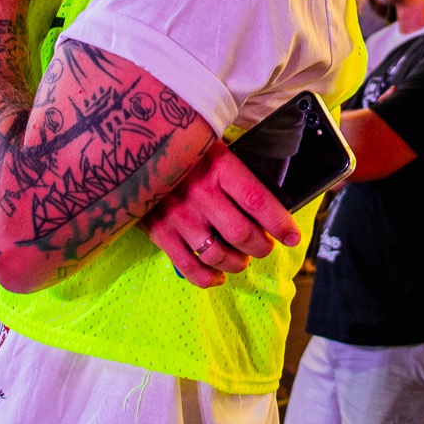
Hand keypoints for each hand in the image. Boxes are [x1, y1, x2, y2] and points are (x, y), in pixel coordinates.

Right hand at [139, 139, 303, 288]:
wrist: (130, 148)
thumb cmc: (181, 147)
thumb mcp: (211, 144)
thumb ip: (236, 168)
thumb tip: (267, 197)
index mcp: (219, 166)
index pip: (257, 200)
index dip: (280, 223)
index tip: (293, 236)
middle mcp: (200, 193)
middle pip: (242, 234)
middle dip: (261, 247)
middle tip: (265, 246)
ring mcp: (178, 215)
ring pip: (219, 255)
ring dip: (237, 263)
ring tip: (242, 259)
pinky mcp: (159, 232)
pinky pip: (189, 266)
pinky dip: (208, 278)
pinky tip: (218, 276)